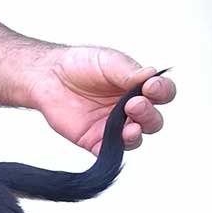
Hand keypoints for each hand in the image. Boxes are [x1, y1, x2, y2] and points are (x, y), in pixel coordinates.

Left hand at [30, 46, 176, 154]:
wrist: (49, 76)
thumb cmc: (80, 65)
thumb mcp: (108, 61)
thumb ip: (129, 72)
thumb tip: (151, 74)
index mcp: (138, 88)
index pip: (162, 94)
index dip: (162, 91)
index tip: (151, 86)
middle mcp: (129, 109)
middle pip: (152, 120)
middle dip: (148, 114)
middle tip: (134, 103)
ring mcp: (113, 126)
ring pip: (135, 138)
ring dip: (136, 133)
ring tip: (130, 126)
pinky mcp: (95, 140)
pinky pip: (109, 151)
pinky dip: (115, 148)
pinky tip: (115, 140)